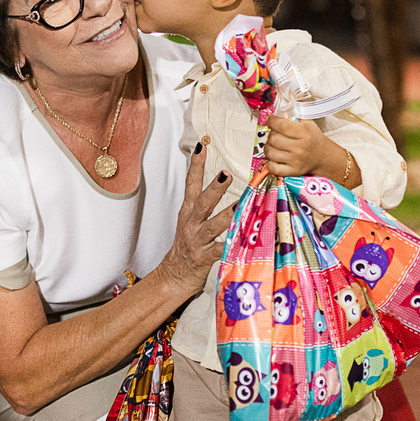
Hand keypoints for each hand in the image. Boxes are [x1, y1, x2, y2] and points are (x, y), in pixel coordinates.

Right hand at [157, 145, 233, 296]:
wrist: (175, 275)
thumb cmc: (189, 246)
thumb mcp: (193, 221)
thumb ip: (206, 204)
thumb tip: (223, 180)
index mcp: (188, 211)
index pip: (191, 183)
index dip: (195, 165)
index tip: (202, 146)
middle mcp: (192, 223)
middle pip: (202, 202)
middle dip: (213, 188)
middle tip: (225, 173)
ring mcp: (197, 240)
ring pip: (212, 225)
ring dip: (226, 215)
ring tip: (239, 205)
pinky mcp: (204, 257)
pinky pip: (220, 250)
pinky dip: (231, 245)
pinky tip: (244, 241)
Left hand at [264, 116, 339, 176]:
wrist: (323, 157)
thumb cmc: (313, 138)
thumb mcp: (308, 123)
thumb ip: (296, 113)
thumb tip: (283, 101)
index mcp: (304, 133)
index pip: (281, 125)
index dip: (271, 121)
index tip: (270, 120)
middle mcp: (299, 147)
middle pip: (273, 139)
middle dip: (271, 135)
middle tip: (275, 134)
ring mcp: (295, 161)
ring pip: (270, 152)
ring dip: (269, 148)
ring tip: (274, 145)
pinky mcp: (292, 171)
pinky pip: (272, 168)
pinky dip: (270, 163)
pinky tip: (275, 157)